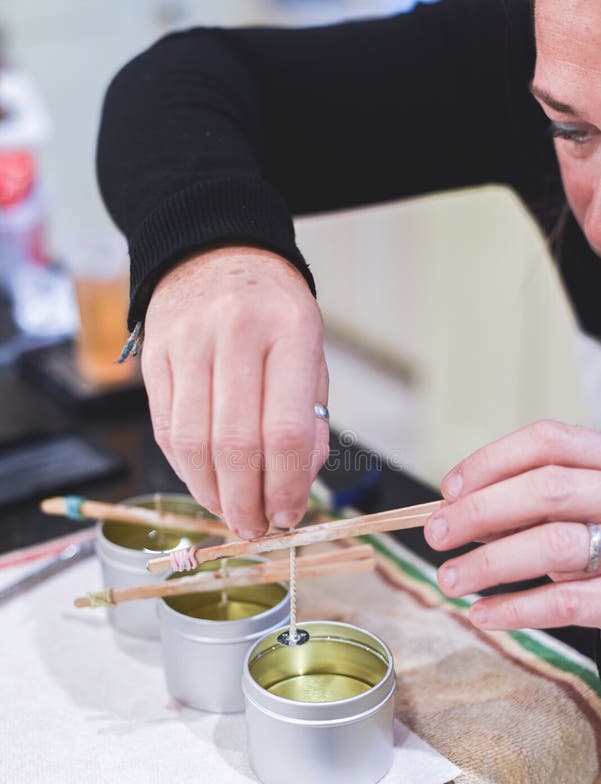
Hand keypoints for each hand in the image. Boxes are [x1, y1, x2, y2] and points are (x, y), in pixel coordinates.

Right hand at [141, 246, 328, 537]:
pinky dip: (186, 470)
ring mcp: (188, 342)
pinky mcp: (153, 356)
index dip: (286, 487)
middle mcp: (236, 334)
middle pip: (235, 445)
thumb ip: (310, 422)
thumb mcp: (311, 355)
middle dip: (246, 502)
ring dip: (212, 494)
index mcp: (291, 332)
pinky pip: (166, 430)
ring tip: (231, 513)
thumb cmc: (274, 314)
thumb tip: (293, 488)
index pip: (286, 431)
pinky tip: (206, 482)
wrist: (215, 253)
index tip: (288, 516)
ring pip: (193, 444)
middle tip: (255, 528)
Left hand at [424, 419, 600, 630]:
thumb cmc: (599, 532)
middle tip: (436, 534)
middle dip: (480, 511)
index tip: (449, 490)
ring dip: (488, 562)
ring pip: (554, 543)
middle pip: (546, 487)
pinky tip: (482, 613)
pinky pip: (568, 602)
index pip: (546, 442)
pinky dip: (517, 609)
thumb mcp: (573, 505)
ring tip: (449, 578)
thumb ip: (528, 503)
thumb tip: (458, 514)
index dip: (491, 461)